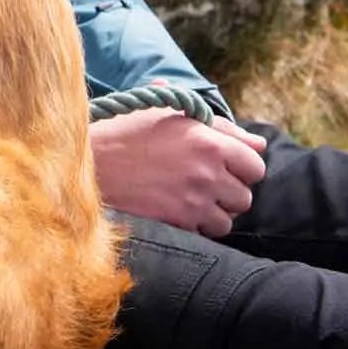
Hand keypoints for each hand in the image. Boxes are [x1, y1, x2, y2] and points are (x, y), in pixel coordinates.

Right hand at [90, 107, 267, 237]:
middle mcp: (207, 172)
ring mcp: (194, 200)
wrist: (89, 161)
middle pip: (245, 197)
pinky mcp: (178, 222)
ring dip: (213, 213)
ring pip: (227, 220)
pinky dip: (196, 226)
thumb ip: (219, 127)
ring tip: (189, 200)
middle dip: (227, 193)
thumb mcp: (170, 115)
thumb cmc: (128, 132)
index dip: (242, 168)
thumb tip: (258, 144)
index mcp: (208, 140)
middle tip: (203, 184)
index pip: (255, 165)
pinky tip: (176, 211)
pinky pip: (206, 233)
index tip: (223, 167)